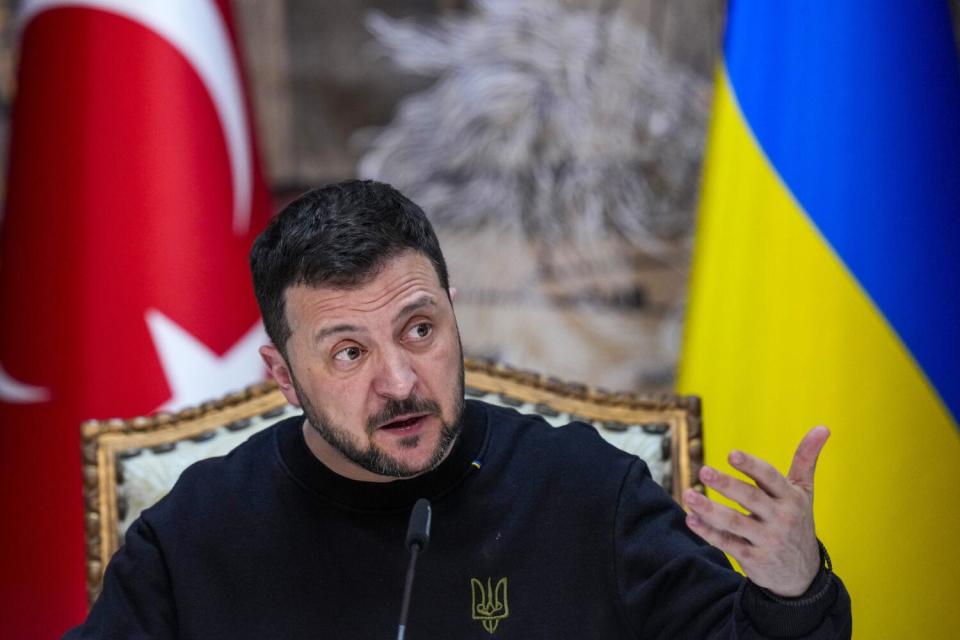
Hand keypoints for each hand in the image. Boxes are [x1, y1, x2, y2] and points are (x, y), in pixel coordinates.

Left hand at [682, 426, 829, 596]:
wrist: (802, 575)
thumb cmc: (797, 521)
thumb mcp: (804, 492)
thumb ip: (806, 459)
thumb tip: (823, 427)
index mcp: (791, 498)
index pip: (771, 478)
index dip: (751, 466)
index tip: (731, 454)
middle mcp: (781, 519)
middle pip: (751, 498)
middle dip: (726, 484)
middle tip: (703, 471)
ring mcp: (767, 540)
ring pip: (735, 522)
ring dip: (709, 509)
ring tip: (688, 494)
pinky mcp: (753, 559)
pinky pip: (728, 544)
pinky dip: (708, 532)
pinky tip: (691, 518)